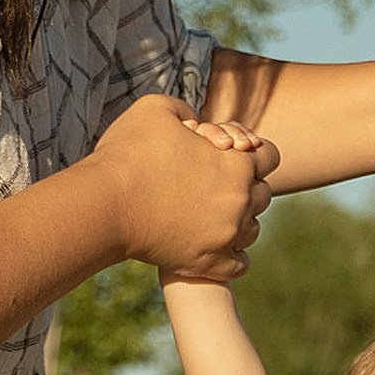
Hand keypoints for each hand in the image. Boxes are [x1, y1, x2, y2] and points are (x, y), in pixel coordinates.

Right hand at [92, 96, 278, 284]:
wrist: (104, 204)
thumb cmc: (127, 154)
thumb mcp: (156, 109)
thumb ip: (185, 109)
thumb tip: (194, 120)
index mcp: (236, 163)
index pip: (270, 156)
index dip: (252, 152)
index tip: (230, 155)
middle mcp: (240, 201)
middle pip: (263, 194)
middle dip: (244, 186)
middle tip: (214, 184)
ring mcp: (227, 236)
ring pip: (252, 230)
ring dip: (239, 220)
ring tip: (212, 214)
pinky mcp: (208, 264)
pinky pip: (238, 265)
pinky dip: (231, 256)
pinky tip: (213, 244)